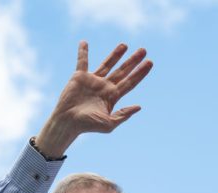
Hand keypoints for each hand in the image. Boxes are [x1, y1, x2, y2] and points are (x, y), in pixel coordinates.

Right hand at [36, 41, 152, 157]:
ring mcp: (92, 81)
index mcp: (112, 96)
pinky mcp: (79, 77)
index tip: (150, 62)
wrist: (67, 122)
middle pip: (122, 71)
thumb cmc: (87, 126)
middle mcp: (104, 87)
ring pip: (107, 64)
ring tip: (125, 45)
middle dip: (133, 61)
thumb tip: (139, 107)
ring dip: (116, 54)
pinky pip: (82, 61)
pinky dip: (82, 52)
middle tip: (144, 50)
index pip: (130, 82)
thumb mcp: (108, 124)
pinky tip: (84, 42)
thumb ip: (123, 115)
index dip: (140, 73)